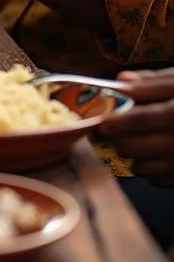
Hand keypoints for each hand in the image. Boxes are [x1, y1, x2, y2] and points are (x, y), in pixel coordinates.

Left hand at [101, 68, 173, 184]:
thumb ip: (155, 82)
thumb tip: (122, 81)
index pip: (144, 117)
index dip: (119, 120)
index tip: (102, 121)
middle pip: (136, 146)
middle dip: (119, 139)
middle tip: (113, 131)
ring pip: (143, 166)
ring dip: (132, 155)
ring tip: (134, 143)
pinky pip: (159, 179)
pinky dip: (150, 170)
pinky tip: (155, 156)